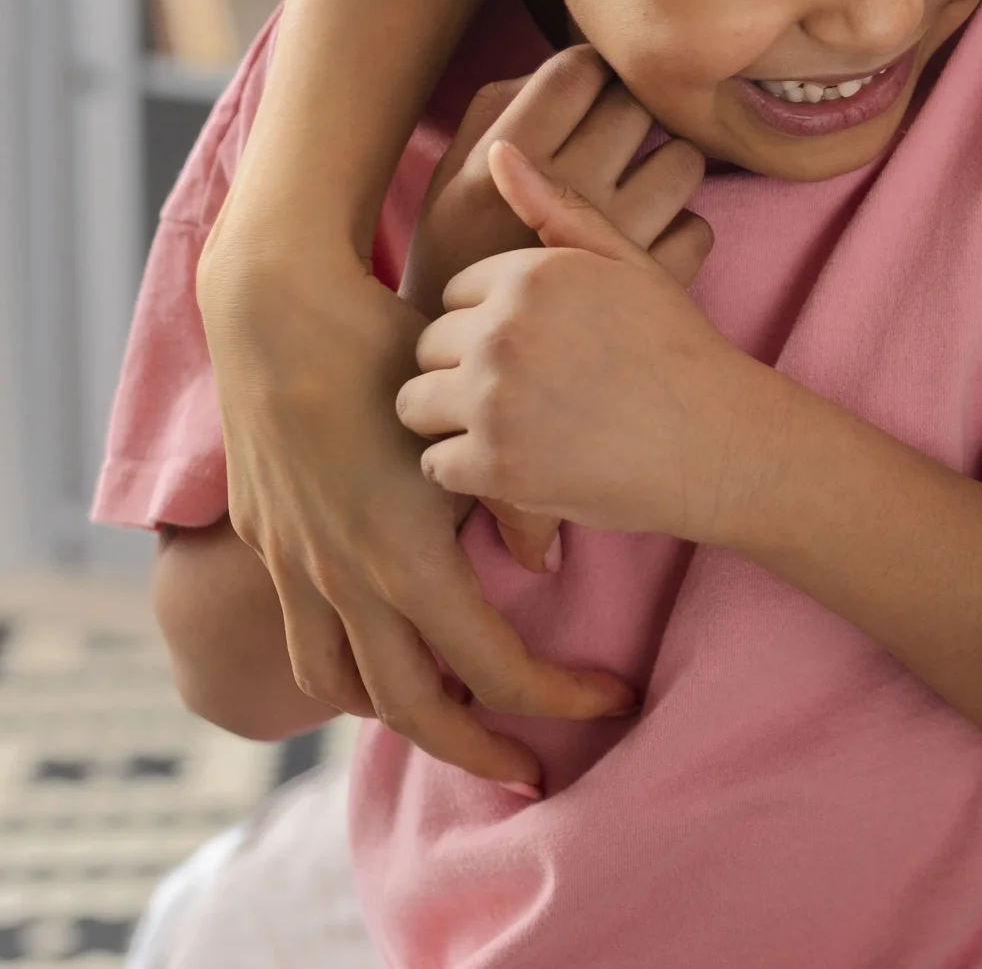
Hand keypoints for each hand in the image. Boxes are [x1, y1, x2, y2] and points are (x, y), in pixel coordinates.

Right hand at [196, 210, 638, 793]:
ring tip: (460, 723)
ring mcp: (297, 570)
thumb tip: (545, 565)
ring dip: (405, 719)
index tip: (611, 700)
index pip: (496, 671)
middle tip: (535, 772)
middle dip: (482, 752)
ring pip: (347, 689)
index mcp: (406, 560)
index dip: (559, 699)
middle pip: (416, 713)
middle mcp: (345, 581)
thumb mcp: (470, 428)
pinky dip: (348, 674)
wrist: (280, 311)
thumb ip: (516, 499)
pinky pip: (306, 645)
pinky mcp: (270, 548)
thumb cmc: (392, 351)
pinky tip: (387, 663)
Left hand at [401, 47, 713, 566]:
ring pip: (416, 403)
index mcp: (531, 275)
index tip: (542, 347)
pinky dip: (469, 471)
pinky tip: (520, 463)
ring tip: (516, 426)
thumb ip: (559, 210)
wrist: (719, 444)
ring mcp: (494, 399)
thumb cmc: (677, 353)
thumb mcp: (630, 266)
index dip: (495, 322)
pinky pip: (436, 465)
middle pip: (429, 345)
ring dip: (454, 419)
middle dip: (466, 368)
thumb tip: (499, 150)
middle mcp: (504, 330)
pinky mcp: (493, 466)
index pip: (458, 293)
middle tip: (531, 392)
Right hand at [402, 45, 711, 313]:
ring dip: (664, 169)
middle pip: (638, 105)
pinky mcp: (652, 286)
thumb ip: (497, 111)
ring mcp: (617, 240)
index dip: (592, 73)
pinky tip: (644, 244)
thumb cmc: (460, 259)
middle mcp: (566, 190)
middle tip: (611, 143)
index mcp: (508, 157)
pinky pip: (699, 226)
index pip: (580, 68)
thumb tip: (569, 66)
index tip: (588, 94)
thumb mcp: (450, 179)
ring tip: (633, 192)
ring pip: (684, 161)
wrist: (464, 371)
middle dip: (630, 115)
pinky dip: (679, 231)